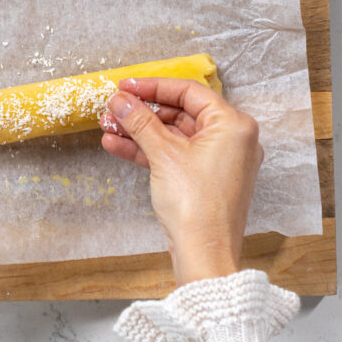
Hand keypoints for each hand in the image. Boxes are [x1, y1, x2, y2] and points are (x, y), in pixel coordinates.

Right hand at [100, 78, 262, 285]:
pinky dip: (148, 151)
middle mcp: (231, 139)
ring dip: (139, 131)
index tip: (126, 86)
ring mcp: (218, 160)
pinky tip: (118, 146)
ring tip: (108, 127)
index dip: (153, 87)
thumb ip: (140, 122)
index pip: (189, 92)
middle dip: (142, 112)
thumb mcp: (163, 155)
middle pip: (179, 113)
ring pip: (173, 136)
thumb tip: (121, 100)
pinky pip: (174, 155)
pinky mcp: (204, 178)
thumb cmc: (197, 207)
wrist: (204, 255)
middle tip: (113, 108)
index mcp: (233, 125)